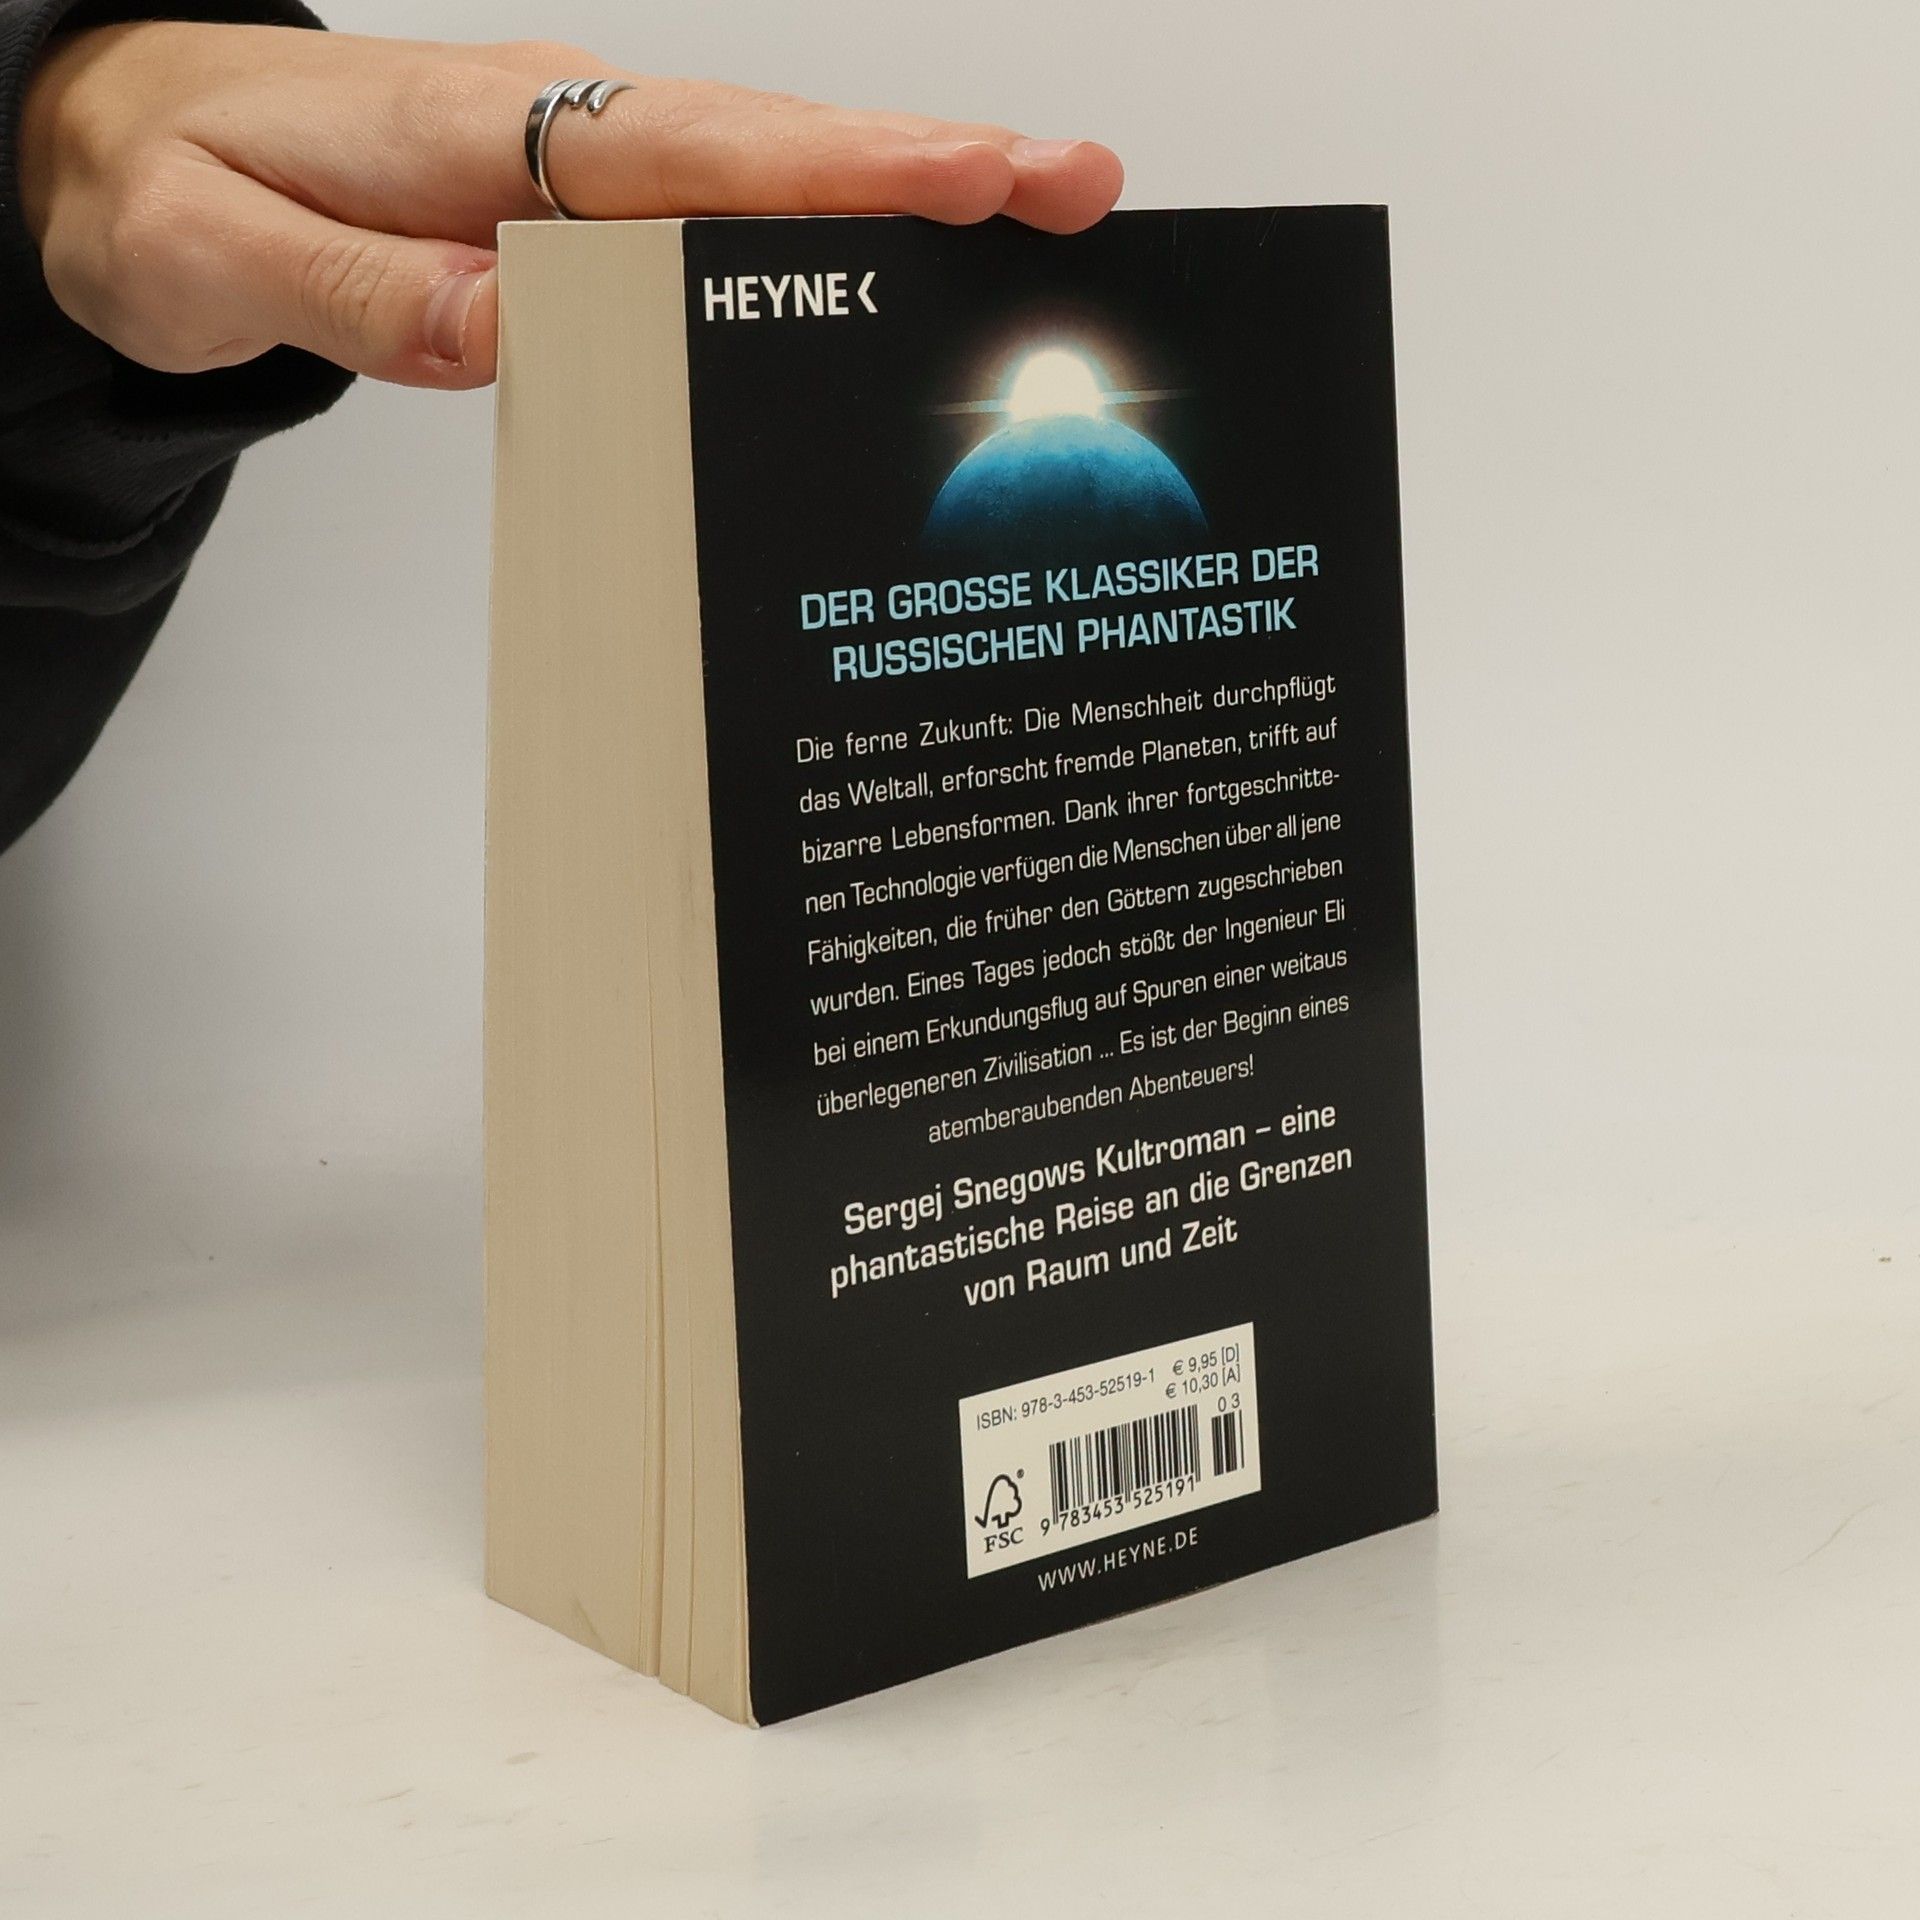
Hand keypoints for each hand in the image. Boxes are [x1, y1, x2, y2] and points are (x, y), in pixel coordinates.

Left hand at [18, 25, 1123, 391]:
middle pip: (771, 151)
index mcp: (481, 134)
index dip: (833, 170)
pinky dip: (836, 235)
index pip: (686, 154)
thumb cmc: (169, 188)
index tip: (965, 177)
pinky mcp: (592, 218)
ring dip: (912, 197)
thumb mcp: (206, 253)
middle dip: (933, 165)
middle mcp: (557, 138)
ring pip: (771, 180)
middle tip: (1078, 184)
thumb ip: (345, 288)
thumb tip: (498, 325)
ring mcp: (586, 175)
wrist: (137, 149)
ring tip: (1045, 216)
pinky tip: (913, 263)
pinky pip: (731, 226)